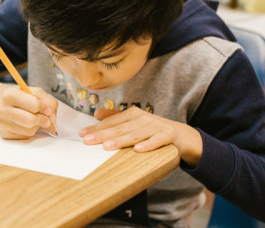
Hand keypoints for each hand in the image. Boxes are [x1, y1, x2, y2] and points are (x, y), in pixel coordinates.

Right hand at [0, 80, 57, 138]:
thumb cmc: (19, 97)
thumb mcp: (34, 92)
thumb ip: (48, 102)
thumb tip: (52, 119)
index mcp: (10, 94)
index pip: (34, 105)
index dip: (44, 108)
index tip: (46, 110)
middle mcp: (2, 109)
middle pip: (30, 121)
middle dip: (43, 121)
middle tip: (46, 120)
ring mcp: (2, 123)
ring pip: (29, 131)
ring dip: (36, 127)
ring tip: (32, 119)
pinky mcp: (4, 134)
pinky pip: (24, 137)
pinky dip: (29, 132)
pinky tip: (25, 125)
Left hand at [79, 106, 202, 165]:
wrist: (182, 135)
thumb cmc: (152, 130)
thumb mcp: (134, 122)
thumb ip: (116, 117)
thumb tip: (96, 114)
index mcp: (133, 114)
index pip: (112, 122)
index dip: (97, 128)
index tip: (82, 134)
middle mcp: (143, 118)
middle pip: (120, 128)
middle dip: (103, 135)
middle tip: (88, 141)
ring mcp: (156, 126)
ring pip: (135, 135)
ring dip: (121, 141)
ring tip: (107, 147)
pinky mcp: (168, 136)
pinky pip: (157, 141)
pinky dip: (148, 145)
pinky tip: (138, 150)